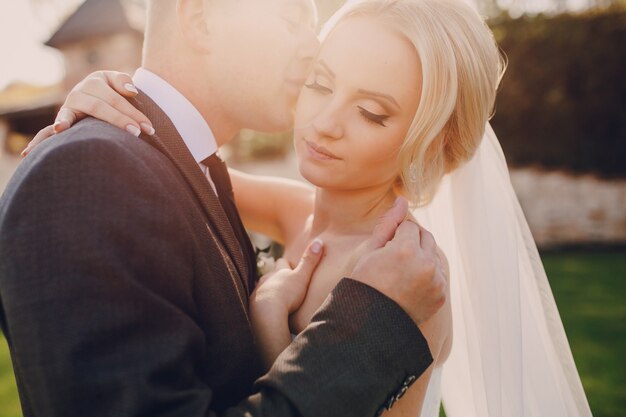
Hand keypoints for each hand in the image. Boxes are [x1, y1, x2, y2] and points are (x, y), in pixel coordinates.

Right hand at [22, 71, 152, 156]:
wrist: (89, 97)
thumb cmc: (107, 92)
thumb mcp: (114, 82)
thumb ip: (122, 81)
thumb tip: (131, 91)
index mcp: (96, 81)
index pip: (116, 99)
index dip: (133, 113)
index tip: (149, 127)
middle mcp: (81, 90)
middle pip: (103, 105)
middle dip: (122, 120)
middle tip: (138, 133)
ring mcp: (71, 102)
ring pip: (91, 109)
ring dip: (108, 121)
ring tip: (119, 132)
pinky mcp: (64, 114)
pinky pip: (62, 117)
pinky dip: (60, 122)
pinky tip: (60, 129)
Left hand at [251, 238, 323, 316]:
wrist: (267, 314)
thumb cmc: (287, 294)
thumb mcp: (302, 277)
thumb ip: (309, 261)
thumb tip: (319, 241)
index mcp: (279, 272)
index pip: (281, 262)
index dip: (286, 264)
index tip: (290, 265)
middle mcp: (266, 279)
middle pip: (270, 274)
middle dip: (276, 277)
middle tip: (283, 282)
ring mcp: (258, 291)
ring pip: (263, 287)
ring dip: (268, 291)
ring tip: (274, 297)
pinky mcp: (252, 305)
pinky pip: (257, 302)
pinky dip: (262, 303)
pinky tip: (266, 309)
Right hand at [350, 197, 446, 325]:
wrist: (368, 323)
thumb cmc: (362, 283)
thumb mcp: (368, 251)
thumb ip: (388, 223)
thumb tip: (402, 200)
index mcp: (406, 250)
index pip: (409, 226)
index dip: (394, 236)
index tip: (383, 251)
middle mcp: (426, 264)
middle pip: (425, 237)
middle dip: (411, 243)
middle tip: (392, 260)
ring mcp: (436, 282)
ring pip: (433, 255)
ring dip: (420, 257)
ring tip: (399, 274)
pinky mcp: (440, 295)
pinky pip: (437, 274)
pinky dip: (427, 275)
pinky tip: (408, 285)